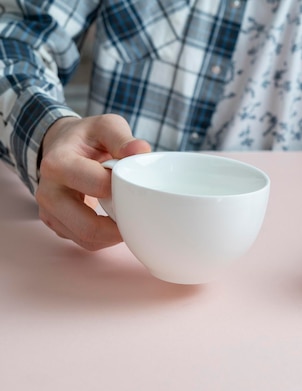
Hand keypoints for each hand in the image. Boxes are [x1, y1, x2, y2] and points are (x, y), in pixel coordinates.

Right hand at [36, 114, 150, 249]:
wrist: (63, 145)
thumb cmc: (88, 138)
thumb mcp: (105, 126)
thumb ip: (122, 137)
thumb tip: (141, 151)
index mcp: (58, 163)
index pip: (97, 185)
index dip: (123, 187)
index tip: (135, 182)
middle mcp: (48, 192)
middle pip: (87, 226)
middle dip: (119, 226)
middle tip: (138, 213)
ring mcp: (49, 212)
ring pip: (87, 239)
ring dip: (114, 234)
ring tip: (129, 216)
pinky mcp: (57, 225)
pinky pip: (85, 242)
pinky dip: (106, 237)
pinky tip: (115, 220)